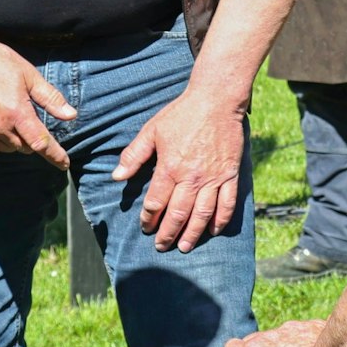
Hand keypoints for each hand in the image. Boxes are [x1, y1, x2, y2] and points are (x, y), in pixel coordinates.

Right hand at [0, 33, 75, 170]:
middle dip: (31, 136)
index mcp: (16, 111)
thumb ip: (50, 98)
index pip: (41, 143)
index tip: (64, 164)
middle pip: (25, 146)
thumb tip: (71, 115)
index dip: (55, 155)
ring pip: (8, 148)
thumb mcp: (28, 75)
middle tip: (24, 113)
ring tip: (6, 113)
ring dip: (14, 138)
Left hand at [112, 86, 244, 253]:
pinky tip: (213, 231)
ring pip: (202, 214)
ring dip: (192, 234)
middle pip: (178, 214)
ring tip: (185, 247)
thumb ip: (134, 155)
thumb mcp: (152, 130)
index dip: (149, 218)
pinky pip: (227, 204)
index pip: (156, 202)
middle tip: (162, 246)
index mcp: (170, 167)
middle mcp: (191, 177)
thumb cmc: (181, 114)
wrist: (216, 100)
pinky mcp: (230, 175)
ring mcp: (213, 178)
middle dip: (168, 233)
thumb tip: (117, 177)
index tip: (145, 227)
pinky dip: (220, 220)